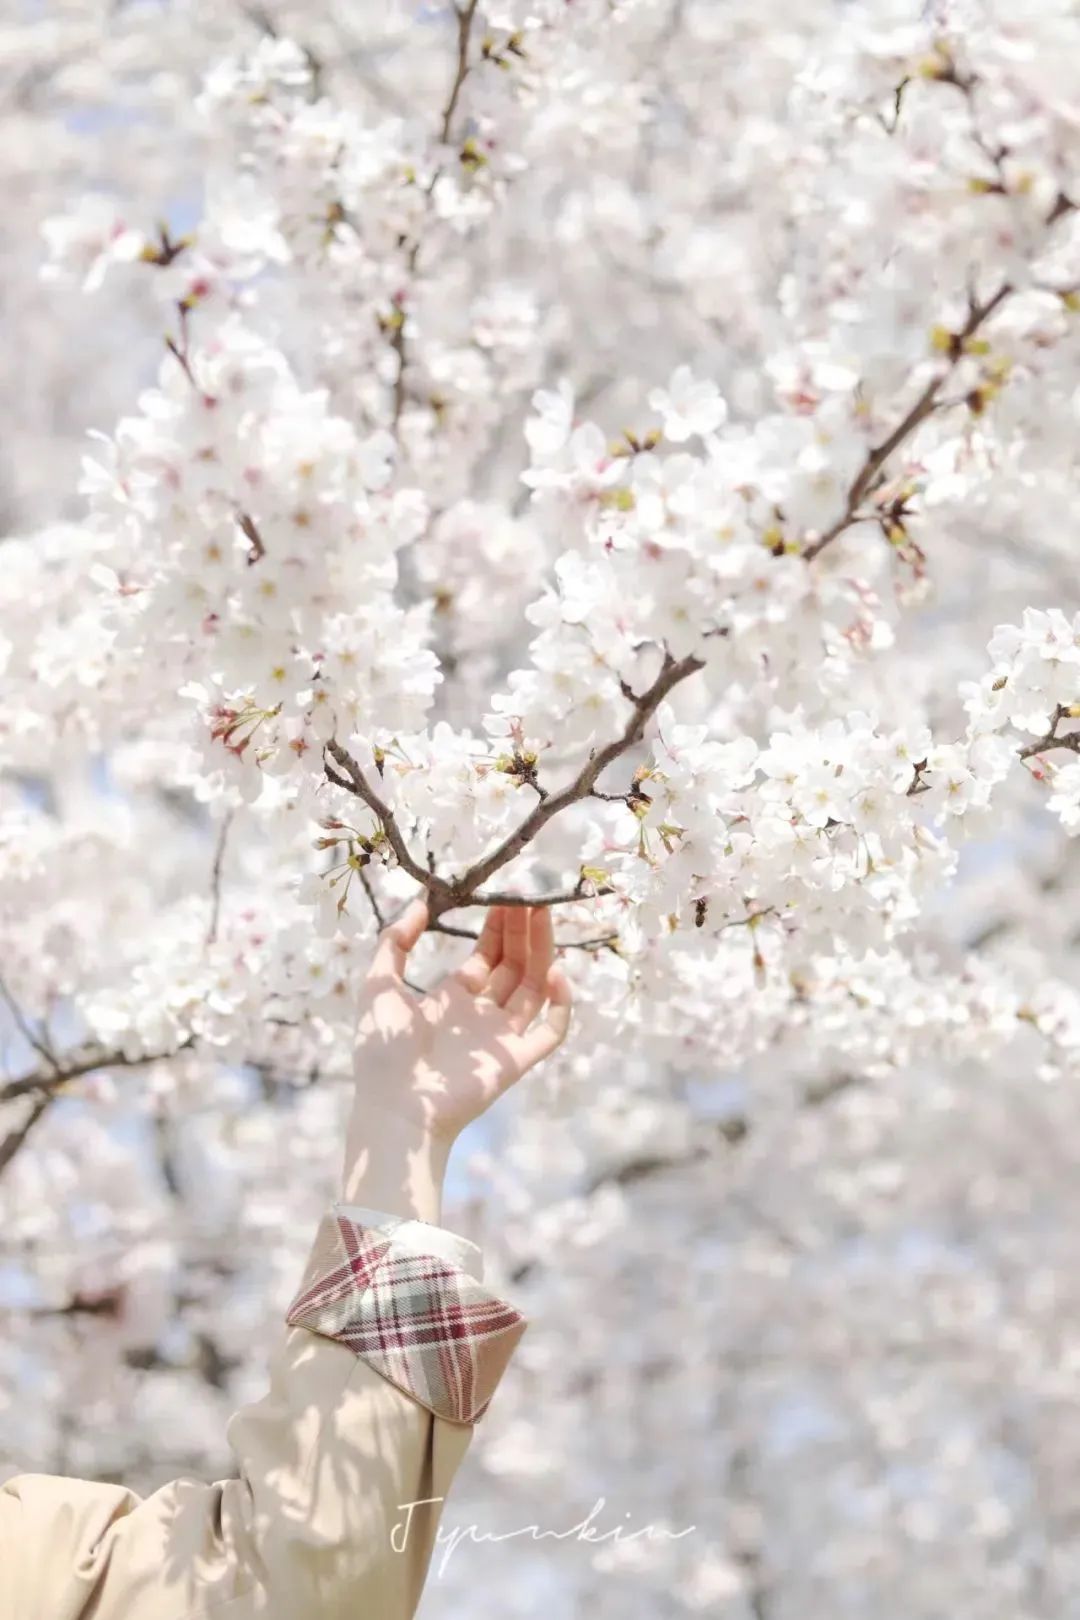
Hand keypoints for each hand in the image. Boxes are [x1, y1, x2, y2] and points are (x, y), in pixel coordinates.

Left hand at [340, 898, 572, 1220]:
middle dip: (523, 930)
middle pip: (514, 964)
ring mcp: (503, 1037)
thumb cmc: (382, 1053)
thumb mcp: (379, 986)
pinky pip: (551, 1030)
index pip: (488, 955)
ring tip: (543, 914)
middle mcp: (482, 1014)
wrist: (393, 1108)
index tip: (506, 894)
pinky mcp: (518, 1060)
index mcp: (453, 999)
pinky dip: (560, 1003)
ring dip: (542, 950)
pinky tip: (555, 973)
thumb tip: (420, 902)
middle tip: (530, 894)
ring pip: (534, 987)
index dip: (499, 926)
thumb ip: (395, 943)